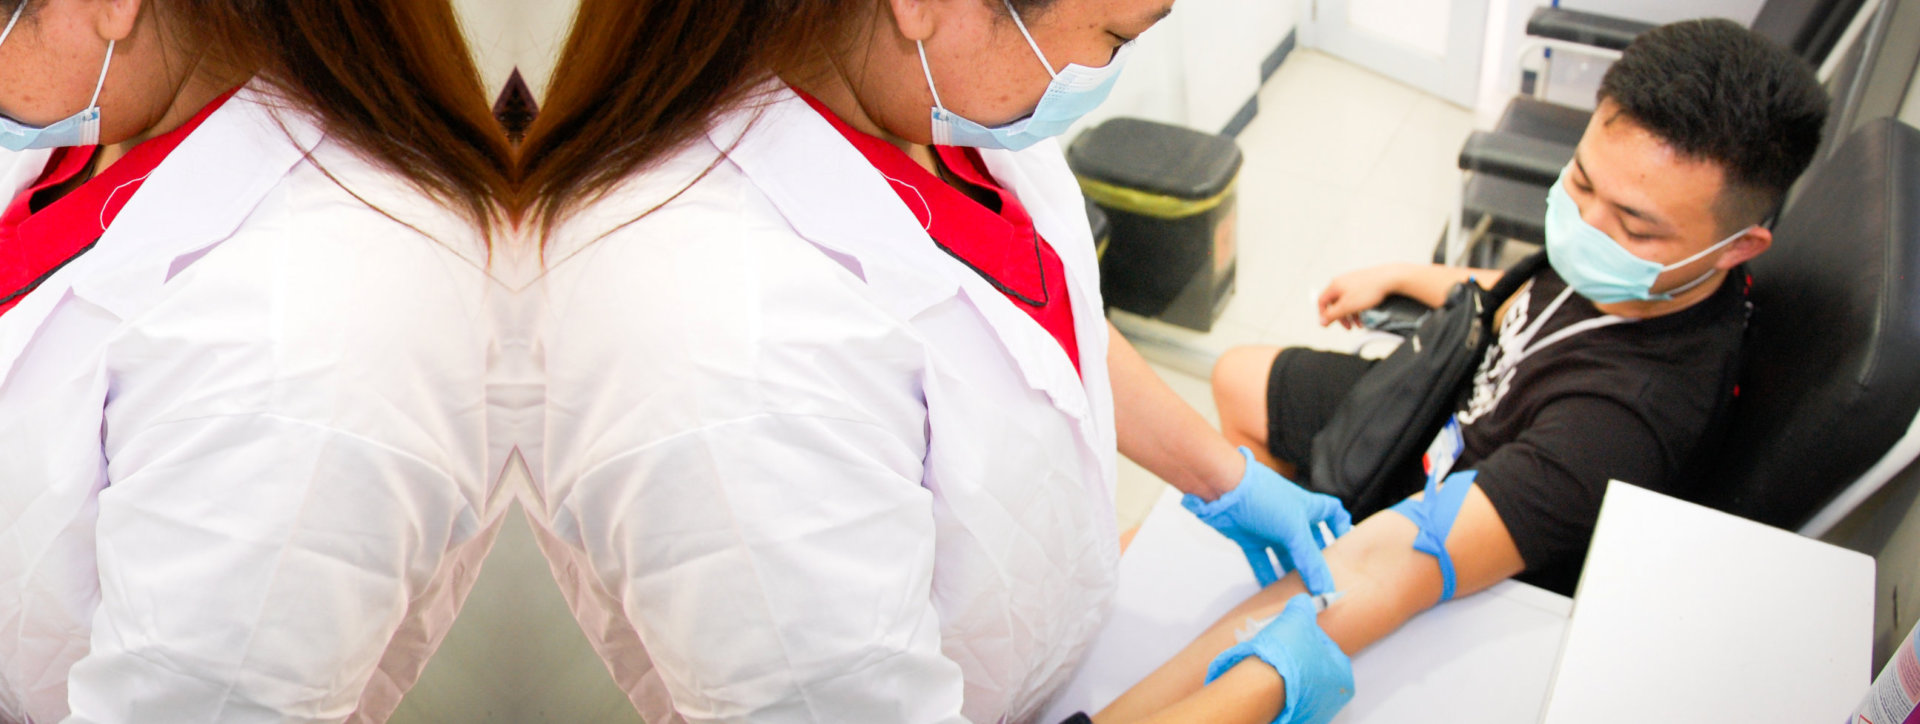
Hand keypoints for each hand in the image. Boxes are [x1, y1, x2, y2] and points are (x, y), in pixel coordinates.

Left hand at [1183, 447, 1352, 592]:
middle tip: (1322, 584)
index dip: (1340, 528)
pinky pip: (1260, 560)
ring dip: (1290, 573)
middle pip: (1308, 542)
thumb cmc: (1262, 497)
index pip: (1332, 513)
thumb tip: (1325, 589)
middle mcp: (1290, 517)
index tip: (1345, 549)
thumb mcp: (1294, 531)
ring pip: (1284, 555)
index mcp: (1307, 507)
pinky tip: (1271, 593)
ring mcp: (1269, 528)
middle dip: (1314, 561)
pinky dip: (1265, 575)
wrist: (1221, 488)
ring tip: (1299, 595)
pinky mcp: (1248, 537)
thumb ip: (1310, 561)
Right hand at [1207, 594, 1354, 723]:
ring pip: (1298, 682)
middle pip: (1312, 666)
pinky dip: (1277, 688)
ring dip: (1285, 671)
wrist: (1262, 687)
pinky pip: (1285, 697)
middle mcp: (1333, 698)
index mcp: (1343, 675)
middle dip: (1296, 654)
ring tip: (1270, 660)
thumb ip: (1303, 607)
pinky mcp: (1294, 718)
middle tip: (1279, 645)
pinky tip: (1265, 679)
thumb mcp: (1297, 618)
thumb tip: (1304, 602)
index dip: (1306, 635)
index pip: (1326, 646)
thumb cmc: (1286, 655)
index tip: (1291, 632)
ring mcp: (1313, 711)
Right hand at [1317, 264, 1404, 328]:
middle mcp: (1342, 281)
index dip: (1324, 314)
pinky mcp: (1362, 282)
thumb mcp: (1347, 306)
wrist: (1390, 278)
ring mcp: (1352, 281)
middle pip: (1335, 303)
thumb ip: (1332, 315)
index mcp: (1335, 285)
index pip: (1322, 301)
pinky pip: (1355, 297)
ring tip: (1359, 323)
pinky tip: (1364, 313)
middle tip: (1348, 327)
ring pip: (1346, 301)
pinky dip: (1358, 307)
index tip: (1329, 323)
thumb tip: (1321, 321)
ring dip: (1351, 315)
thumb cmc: (1370, 289)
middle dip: (1341, 317)